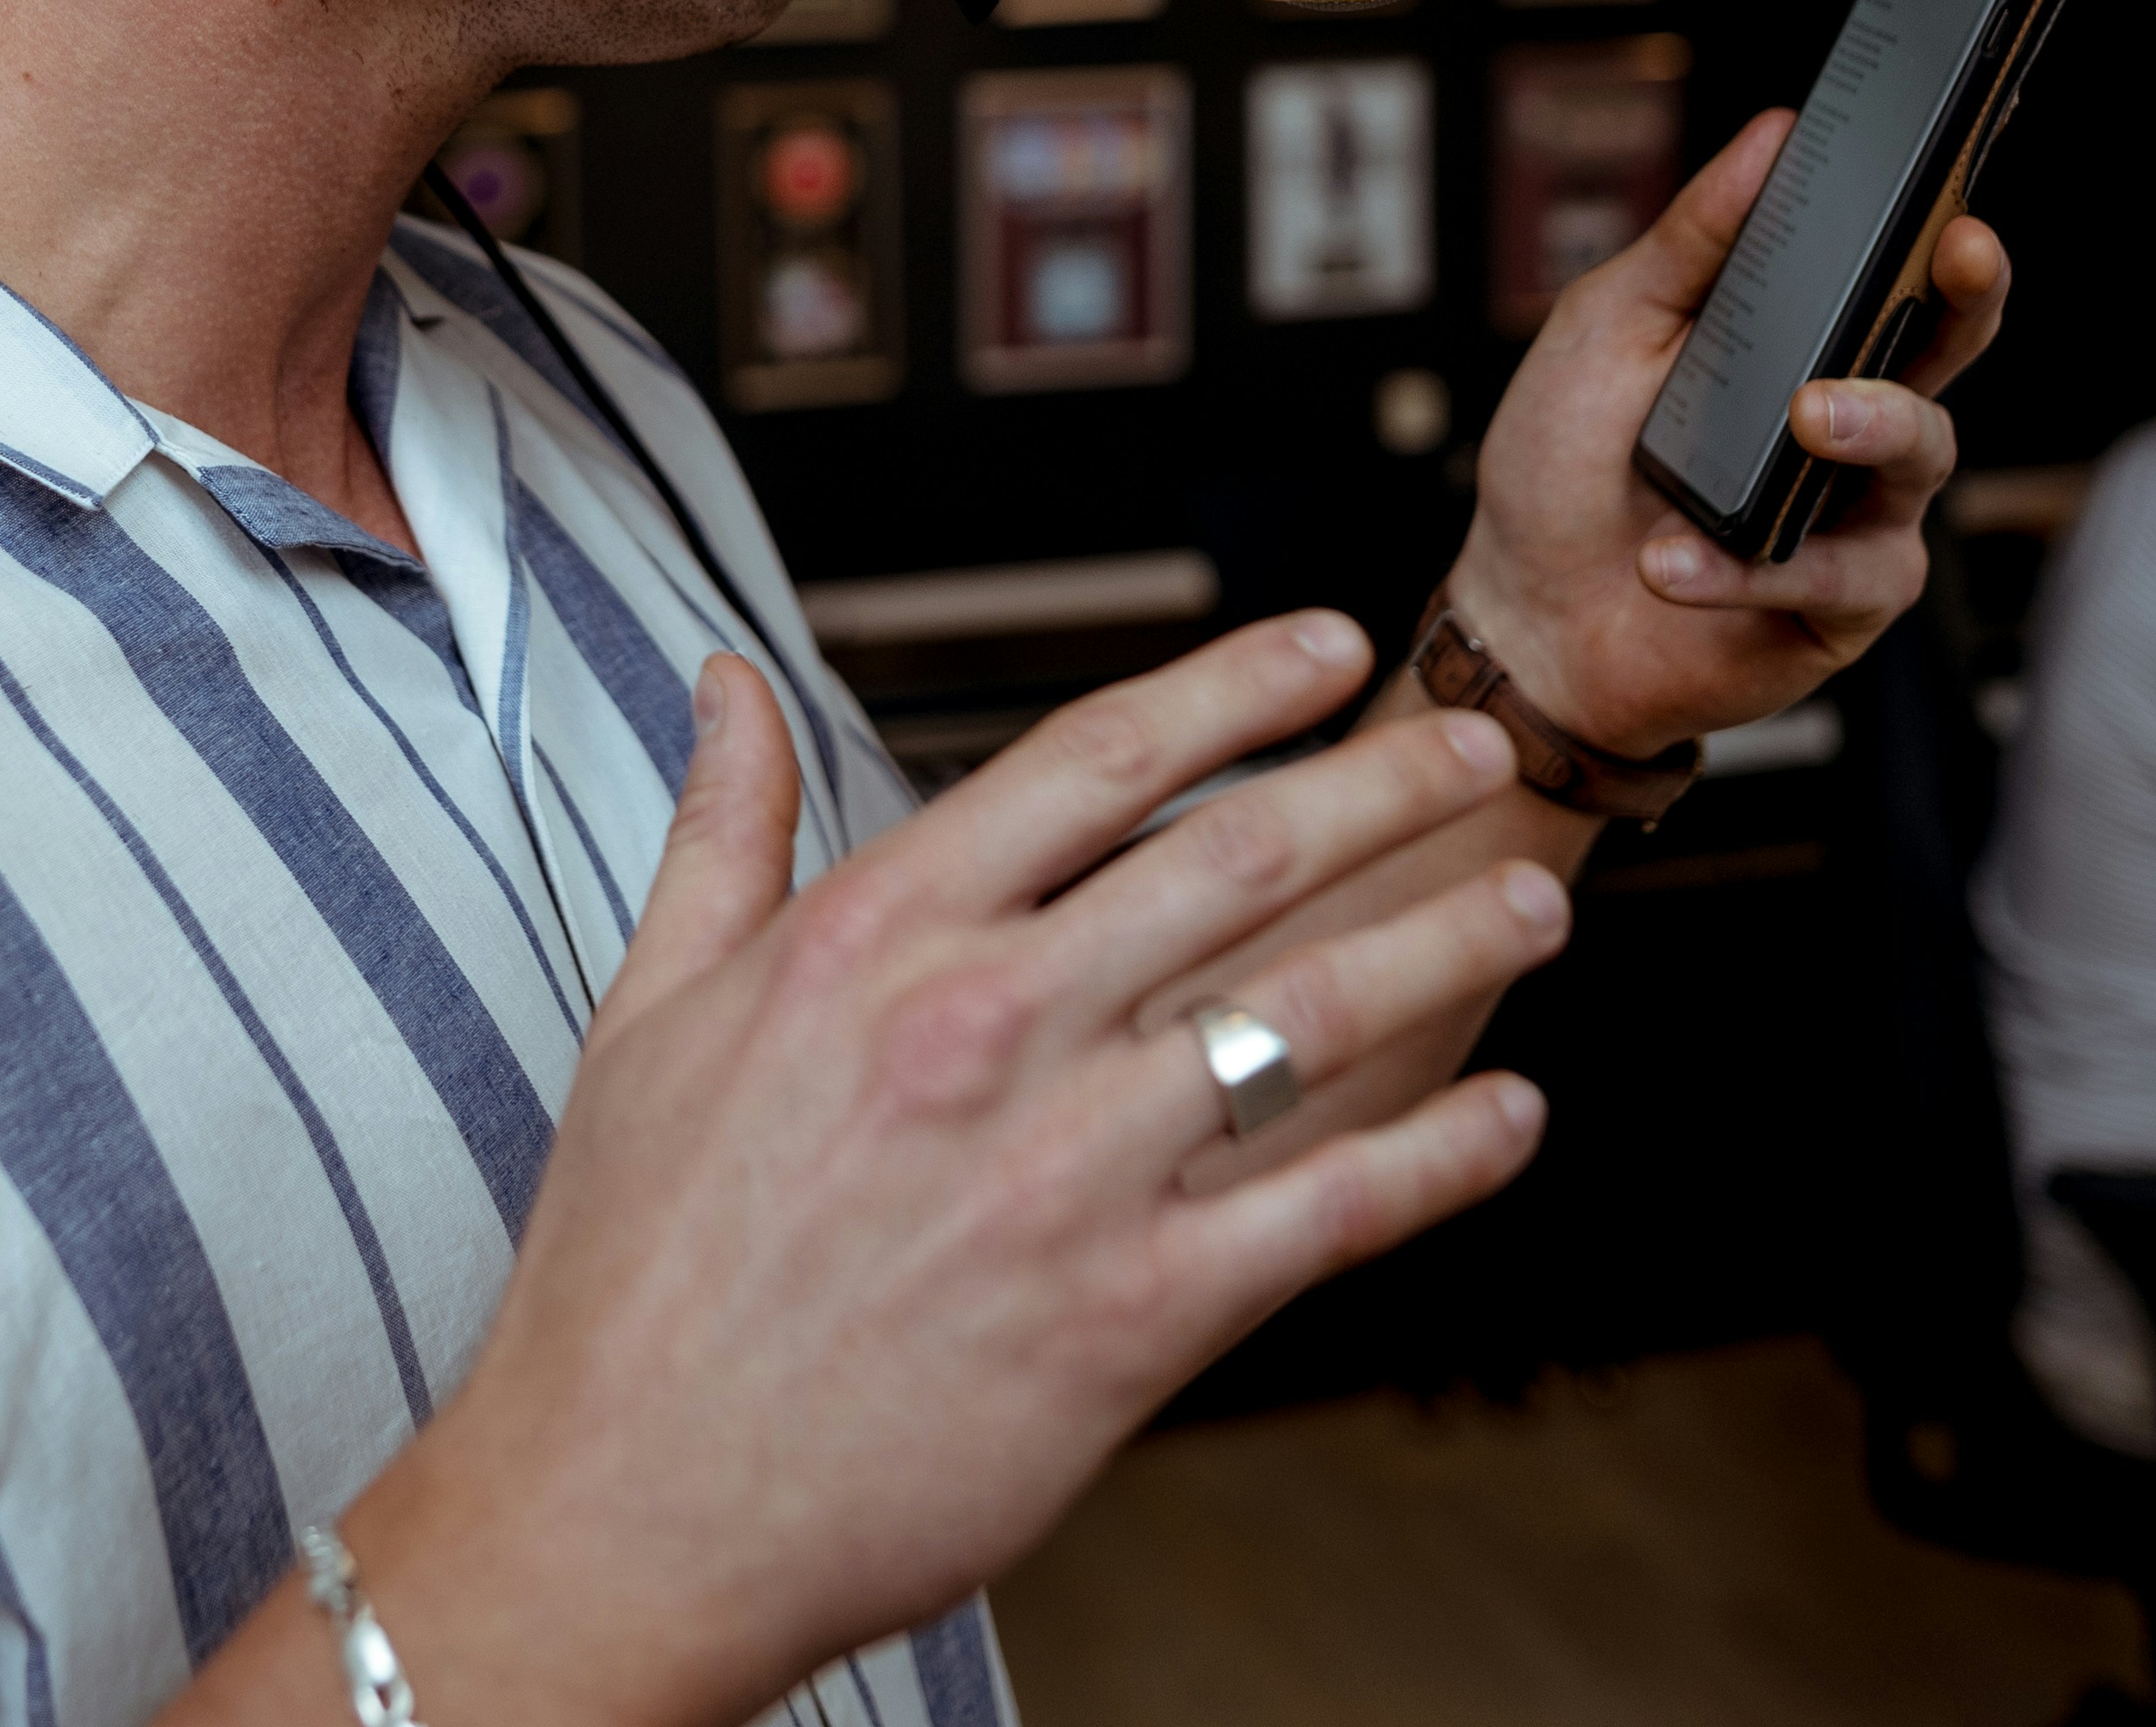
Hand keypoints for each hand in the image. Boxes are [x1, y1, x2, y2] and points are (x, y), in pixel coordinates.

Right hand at [351, 621, 1567, 1726]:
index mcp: (875, 940)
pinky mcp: (1126, 1319)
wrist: (624, 1508)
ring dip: (1445, 948)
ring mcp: (1067, 1172)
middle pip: (1237, 859)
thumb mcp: (649, 1010)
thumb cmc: (632, 1274)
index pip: (1095, 760)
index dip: (1232, 687)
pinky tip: (1508, 1118)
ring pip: (1309, 1017)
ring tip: (1531, 908)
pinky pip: (1325, 1210)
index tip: (1321, 647)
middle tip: (1472, 746)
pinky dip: (1439, 1158)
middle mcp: (985, 1030)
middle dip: (1383, 787)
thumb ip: (723, 830)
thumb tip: (730, 685)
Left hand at [1441, 111, 2007, 759]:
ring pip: (1922, 455)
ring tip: (1805, 417)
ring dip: (1869, 425)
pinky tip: (1673, 559)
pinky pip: (1835, 576)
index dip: (1943, 235)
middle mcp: (1852, 423)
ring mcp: (1858, 516)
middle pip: (1950, 350)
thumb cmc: (1569, 461)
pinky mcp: (1839, 607)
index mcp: (1805, 343)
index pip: (1900, 275)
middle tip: (1955, 256)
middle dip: (1970, 297)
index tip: (1952, 194)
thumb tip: (1773, 135)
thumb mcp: (1609, 326)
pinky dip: (1749, 567)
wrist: (1526, 610)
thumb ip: (1693, 240)